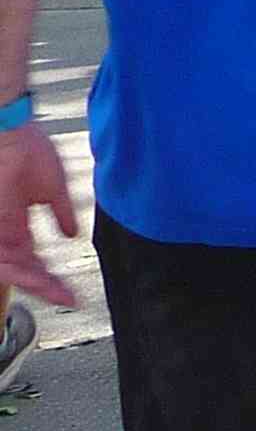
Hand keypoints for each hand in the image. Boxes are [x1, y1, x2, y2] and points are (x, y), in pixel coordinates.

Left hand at [0, 123, 81, 308]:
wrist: (10, 132)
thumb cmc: (26, 149)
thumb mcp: (53, 188)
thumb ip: (61, 214)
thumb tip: (73, 234)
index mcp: (15, 221)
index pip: (33, 258)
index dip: (51, 276)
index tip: (72, 290)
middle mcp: (3, 231)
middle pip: (23, 270)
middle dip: (46, 287)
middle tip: (70, 298)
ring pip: (13, 270)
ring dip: (36, 284)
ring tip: (62, 294)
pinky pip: (4, 261)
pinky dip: (24, 274)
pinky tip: (44, 282)